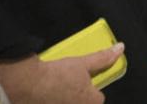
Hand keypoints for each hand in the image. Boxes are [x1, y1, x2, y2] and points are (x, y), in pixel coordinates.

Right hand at [0, 44, 122, 103]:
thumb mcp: (83, 63)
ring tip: (55, 91)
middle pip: (83, 103)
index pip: (98, 98)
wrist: (26, 84)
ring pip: (68, 103)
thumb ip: (103, 58)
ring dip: (64, 99)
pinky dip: (51, 101)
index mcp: (90, 101)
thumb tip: (120, 48)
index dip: (92, 91)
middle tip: (67, 87)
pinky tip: (45, 97)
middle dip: (77, 97)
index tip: (83, 83)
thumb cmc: (57, 74)